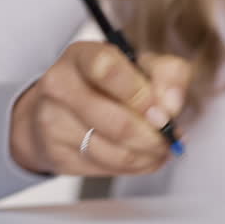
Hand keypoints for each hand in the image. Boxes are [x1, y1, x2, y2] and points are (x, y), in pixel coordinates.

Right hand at [9, 41, 190, 175]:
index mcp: (82, 55)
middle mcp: (59, 86)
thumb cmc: (107, 83)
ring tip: (161, 148)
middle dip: (153, 135)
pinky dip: (134, 166)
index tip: (161, 109)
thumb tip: (171, 105)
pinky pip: (106, 169)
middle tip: (169, 136)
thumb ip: (167, 74)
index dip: (139, 93)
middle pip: (117, 123)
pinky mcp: (56, 154)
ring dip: (148, 155)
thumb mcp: (141, 65)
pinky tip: (143, 156)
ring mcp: (53, 122)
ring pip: (114, 152)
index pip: (108, 70)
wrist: (59, 107)